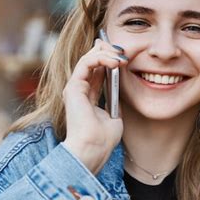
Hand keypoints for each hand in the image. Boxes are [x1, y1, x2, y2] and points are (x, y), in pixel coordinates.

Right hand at [62, 39, 127, 173]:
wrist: (94, 148)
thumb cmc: (103, 139)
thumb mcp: (114, 116)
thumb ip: (113, 102)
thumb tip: (118, 92)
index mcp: (87, 97)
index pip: (97, 71)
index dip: (110, 59)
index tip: (125, 57)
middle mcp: (79, 90)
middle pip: (90, 60)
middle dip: (107, 51)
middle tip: (123, 51)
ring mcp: (75, 87)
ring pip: (88, 58)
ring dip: (106, 53)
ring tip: (121, 56)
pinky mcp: (73, 86)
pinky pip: (86, 63)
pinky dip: (100, 58)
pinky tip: (114, 61)